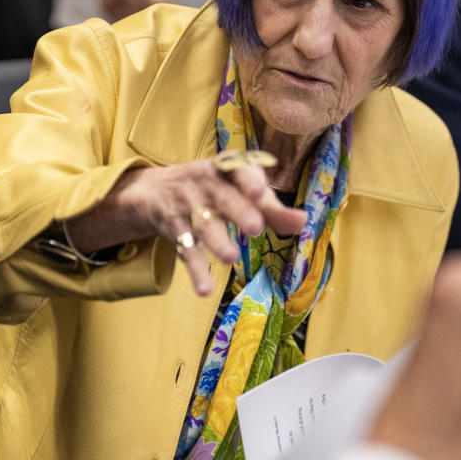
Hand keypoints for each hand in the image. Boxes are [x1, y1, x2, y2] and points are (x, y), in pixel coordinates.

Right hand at [66, 157, 306, 295]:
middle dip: (239, 211)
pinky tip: (204, 290)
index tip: (260, 191)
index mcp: (227, 169)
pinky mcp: (175, 230)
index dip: (249, 179)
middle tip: (256, 227)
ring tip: (231, 258)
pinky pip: (187, 251)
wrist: (156, 190)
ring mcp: (188, 206)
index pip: (239, 169)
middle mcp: (206, 183)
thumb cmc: (216, 189)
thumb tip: (304, 222)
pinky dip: (196, 271)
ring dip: (217, 241)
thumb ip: (272, 208)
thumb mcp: (241, 191)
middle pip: (224, 198)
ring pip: (204, 224)